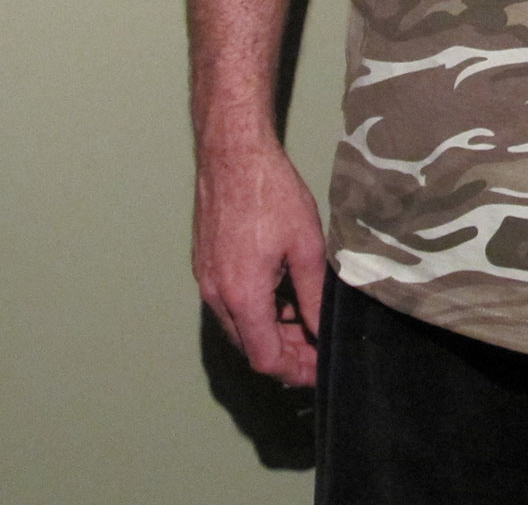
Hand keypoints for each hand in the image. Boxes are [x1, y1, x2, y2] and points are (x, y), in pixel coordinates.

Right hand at [192, 146, 326, 386]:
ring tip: (307, 322)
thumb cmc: (271, 194)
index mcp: (243, 296)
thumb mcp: (307, 248)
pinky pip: (231, 305)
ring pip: (240, 327)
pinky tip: (283, 298)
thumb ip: (314, 297)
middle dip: (287, 355)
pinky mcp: (206, 266)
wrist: (233, 155)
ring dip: (272, 333)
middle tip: (319, 348)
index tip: (320, 369)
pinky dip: (257, 312)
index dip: (296, 371)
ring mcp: (207, 281)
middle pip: (251, 348)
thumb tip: (321, 332)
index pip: (266, 359)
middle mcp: (218, 295)